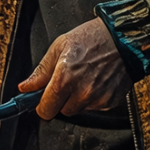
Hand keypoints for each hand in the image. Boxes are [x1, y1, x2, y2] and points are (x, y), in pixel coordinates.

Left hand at [17, 18, 131, 119]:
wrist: (123, 37)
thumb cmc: (92, 37)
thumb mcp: (60, 47)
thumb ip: (41, 71)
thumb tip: (25, 87)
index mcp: (65, 78)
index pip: (46, 110)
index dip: (43, 105)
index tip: (44, 99)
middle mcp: (81, 92)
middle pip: (62, 112)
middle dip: (61, 100)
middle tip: (67, 82)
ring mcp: (97, 99)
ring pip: (78, 110)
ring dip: (77, 100)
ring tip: (84, 77)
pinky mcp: (110, 102)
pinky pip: (94, 108)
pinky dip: (93, 98)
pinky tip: (97, 80)